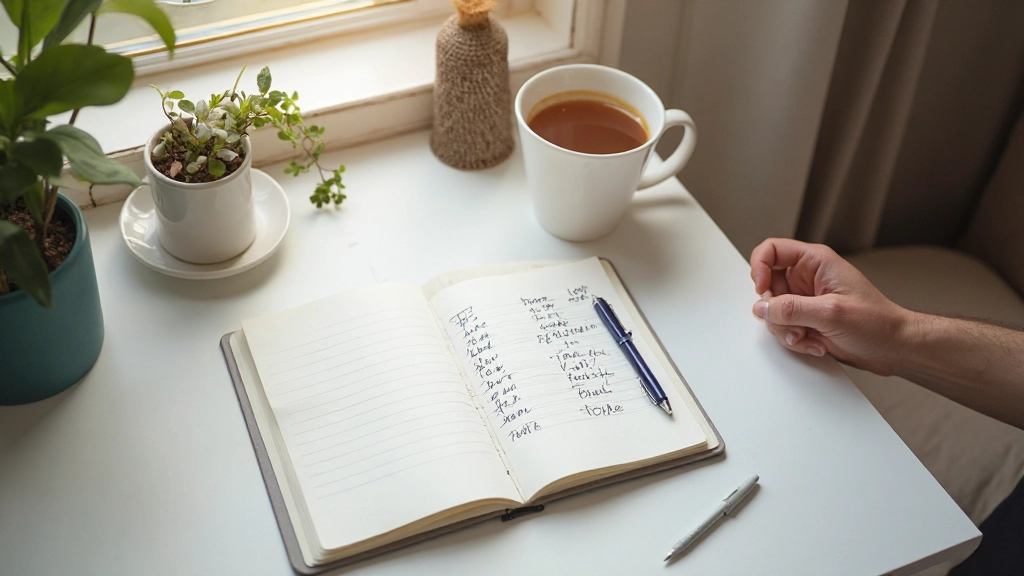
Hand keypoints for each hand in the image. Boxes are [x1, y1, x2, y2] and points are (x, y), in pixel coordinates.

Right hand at [749, 238, 910, 374]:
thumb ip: (792, 309)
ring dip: (786, 330)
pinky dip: (794, 339)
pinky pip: (784, 327)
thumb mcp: (831, 312)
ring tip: (809, 337)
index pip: (771, 250)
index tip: (762, 290)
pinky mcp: (807, 319)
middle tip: (792, 322)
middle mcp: (807, 278)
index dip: (759, 268)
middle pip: (768, 286)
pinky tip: (816, 343)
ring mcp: (806, 300)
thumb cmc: (877, 322)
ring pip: (774, 311)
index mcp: (816, 261)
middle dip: (776, 311)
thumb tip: (762, 308)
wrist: (893, 347)